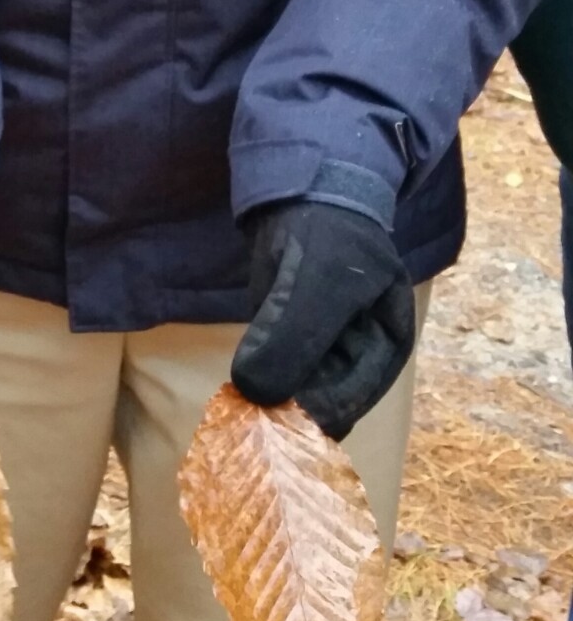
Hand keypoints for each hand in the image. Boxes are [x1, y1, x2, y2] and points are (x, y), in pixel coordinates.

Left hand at [231, 200, 414, 440]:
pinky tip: (233, 397)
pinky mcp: (290, 346)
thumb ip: (296, 336)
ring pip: (296, 399)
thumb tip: (257, 395)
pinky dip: (255, 388)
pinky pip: (274, 378)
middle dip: (286, 416)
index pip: (350, 403)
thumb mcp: (322, 281)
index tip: (268, 421)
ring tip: (236, 412)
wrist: (305, 198)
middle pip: (322, 409)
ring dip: (267, 407)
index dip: (310, 417)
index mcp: (388, 346)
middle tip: (245, 422)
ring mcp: (324, 354)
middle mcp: (361, 361)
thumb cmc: (330, 236)